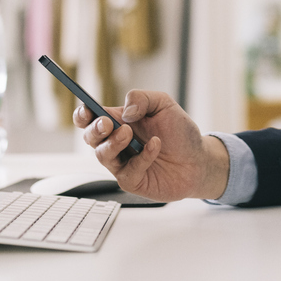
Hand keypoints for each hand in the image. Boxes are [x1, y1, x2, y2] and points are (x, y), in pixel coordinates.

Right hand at [75, 89, 229, 201]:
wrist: (198, 160)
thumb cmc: (179, 132)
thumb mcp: (164, 104)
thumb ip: (142, 98)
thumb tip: (125, 111)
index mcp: (118, 121)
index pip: (90, 118)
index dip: (82, 115)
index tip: (86, 110)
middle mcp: (116, 143)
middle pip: (89, 137)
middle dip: (94, 129)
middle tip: (108, 123)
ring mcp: (122, 163)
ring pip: (102, 155)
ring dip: (113, 143)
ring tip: (130, 134)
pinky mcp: (132, 181)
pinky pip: (127, 172)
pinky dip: (142, 157)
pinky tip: (155, 146)